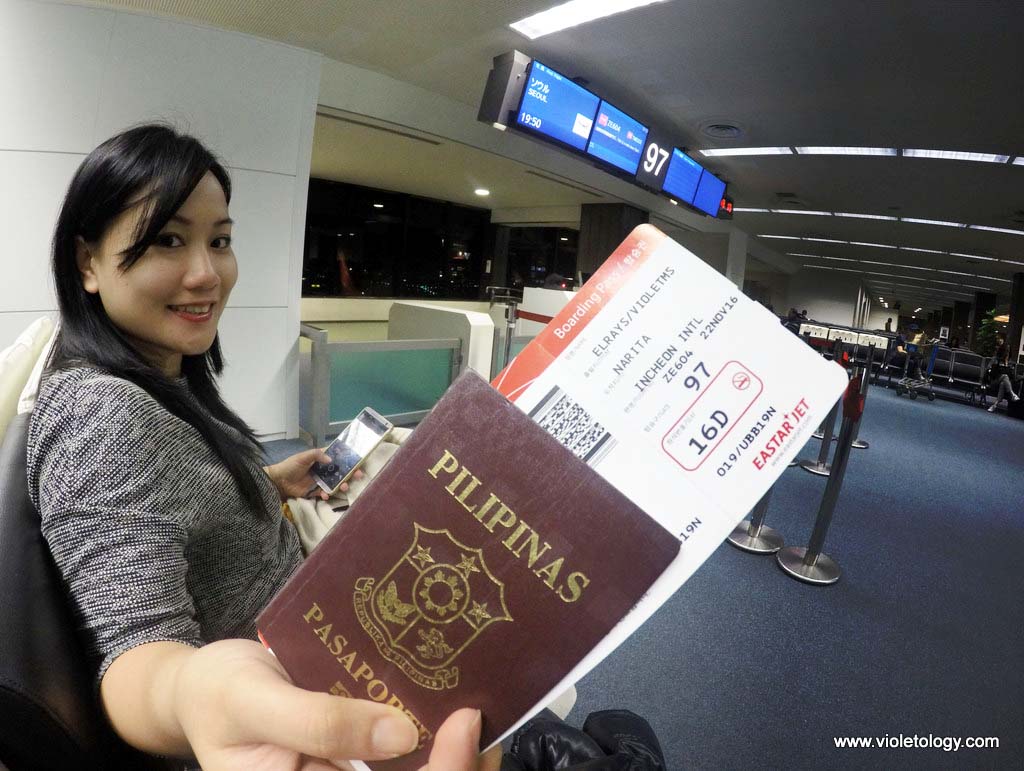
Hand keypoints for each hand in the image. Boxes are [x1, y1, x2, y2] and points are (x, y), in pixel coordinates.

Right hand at [173, 639, 501, 770]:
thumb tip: (401, 734)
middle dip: (462, 766)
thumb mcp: (254, 703)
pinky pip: (404, 758)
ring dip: (458, 754)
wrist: (200, 688)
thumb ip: (319, 722)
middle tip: (486, 714)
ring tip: (480, 707)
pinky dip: (436, 739)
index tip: (464, 723)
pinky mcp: (360, 761)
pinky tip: (452, 705)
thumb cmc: (217, 695)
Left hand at [264, 448, 362, 500]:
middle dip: (351, 474)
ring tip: (343, 487)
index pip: (338, 458)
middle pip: (341, 472)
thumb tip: (331, 460)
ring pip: (336, 483)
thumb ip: (316, 455)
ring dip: (342, 485)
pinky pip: (325, 493)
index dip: (348, 459)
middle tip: (358, 475)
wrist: (278, 481)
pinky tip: (325, 495)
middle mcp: (324, 470)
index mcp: (321, 459)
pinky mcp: (315, 491)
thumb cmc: (290, 465)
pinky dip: (327, 495)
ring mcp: (321, 481)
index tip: (358, 462)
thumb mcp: (303, 457)